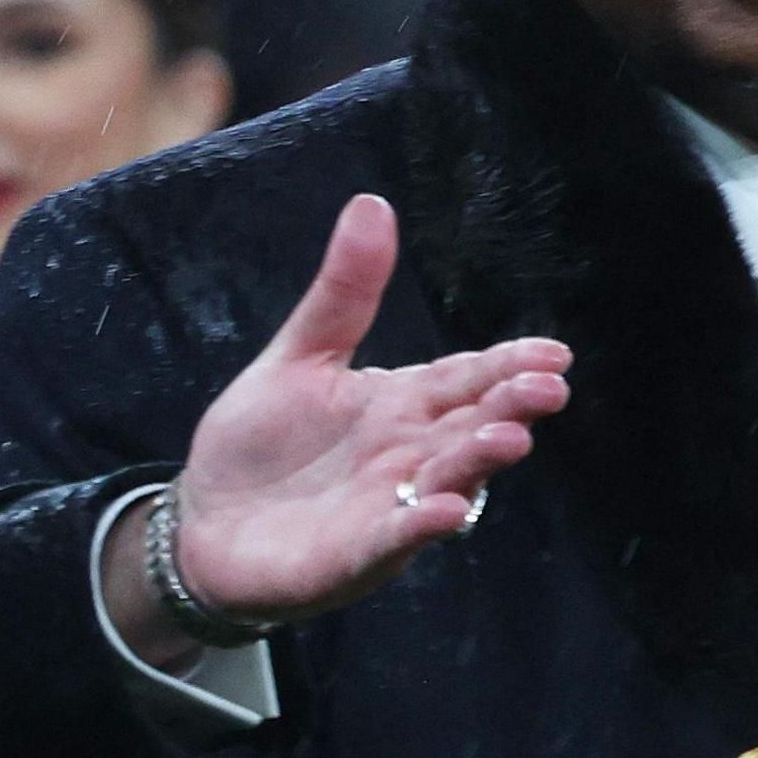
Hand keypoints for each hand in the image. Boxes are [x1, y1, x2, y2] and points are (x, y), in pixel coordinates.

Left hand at [99, 194, 570, 661]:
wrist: (204, 526)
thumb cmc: (260, 445)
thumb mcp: (299, 356)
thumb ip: (345, 292)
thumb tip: (373, 203)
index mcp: (402, 404)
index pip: (466, 378)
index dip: (509, 366)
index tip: (553, 353)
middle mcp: (411, 455)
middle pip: (471, 427)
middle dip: (511, 409)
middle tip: (548, 389)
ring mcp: (391, 507)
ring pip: (449, 481)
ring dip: (479, 463)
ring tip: (508, 440)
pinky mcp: (358, 555)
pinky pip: (397, 539)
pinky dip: (422, 526)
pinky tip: (446, 510)